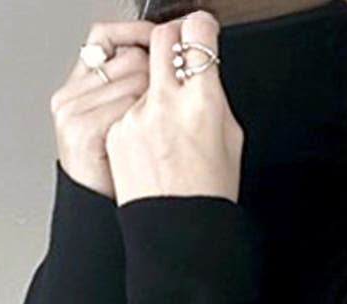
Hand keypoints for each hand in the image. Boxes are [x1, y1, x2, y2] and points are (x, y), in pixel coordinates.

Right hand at [50, 19, 154, 200]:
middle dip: (156, 77)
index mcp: (78, 87)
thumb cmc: (118, 173)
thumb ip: (129, 88)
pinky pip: (130, 106)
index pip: (105, 36)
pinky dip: (147, 120)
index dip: (139, 38)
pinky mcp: (82, 128)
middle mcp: (71, 94)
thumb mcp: (121, 124)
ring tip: (157, 131)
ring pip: (134, 80)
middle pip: (128, 58)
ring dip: (156, 102)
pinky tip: (150, 138)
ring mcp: (73, 110)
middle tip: (165, 107)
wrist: (103, 212)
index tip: (164, 43)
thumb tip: (163, 56)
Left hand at [105, 10, 243, 205]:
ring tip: (168, 126)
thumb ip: (213, 99)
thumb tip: (203, 74)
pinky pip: (128, 108)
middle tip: (178, 44)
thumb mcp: (230, 141)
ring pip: (143, 77)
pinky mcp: (117, 132)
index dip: (201, 27)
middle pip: (162, 38)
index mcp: (203, 102)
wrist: (175, 233)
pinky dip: (139, 117)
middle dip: (171, 35)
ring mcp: (136, 117)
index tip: (201, 30)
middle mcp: (166, 103)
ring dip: (154, 87)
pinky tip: (152, 145)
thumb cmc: (207, 193)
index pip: (198, 34)